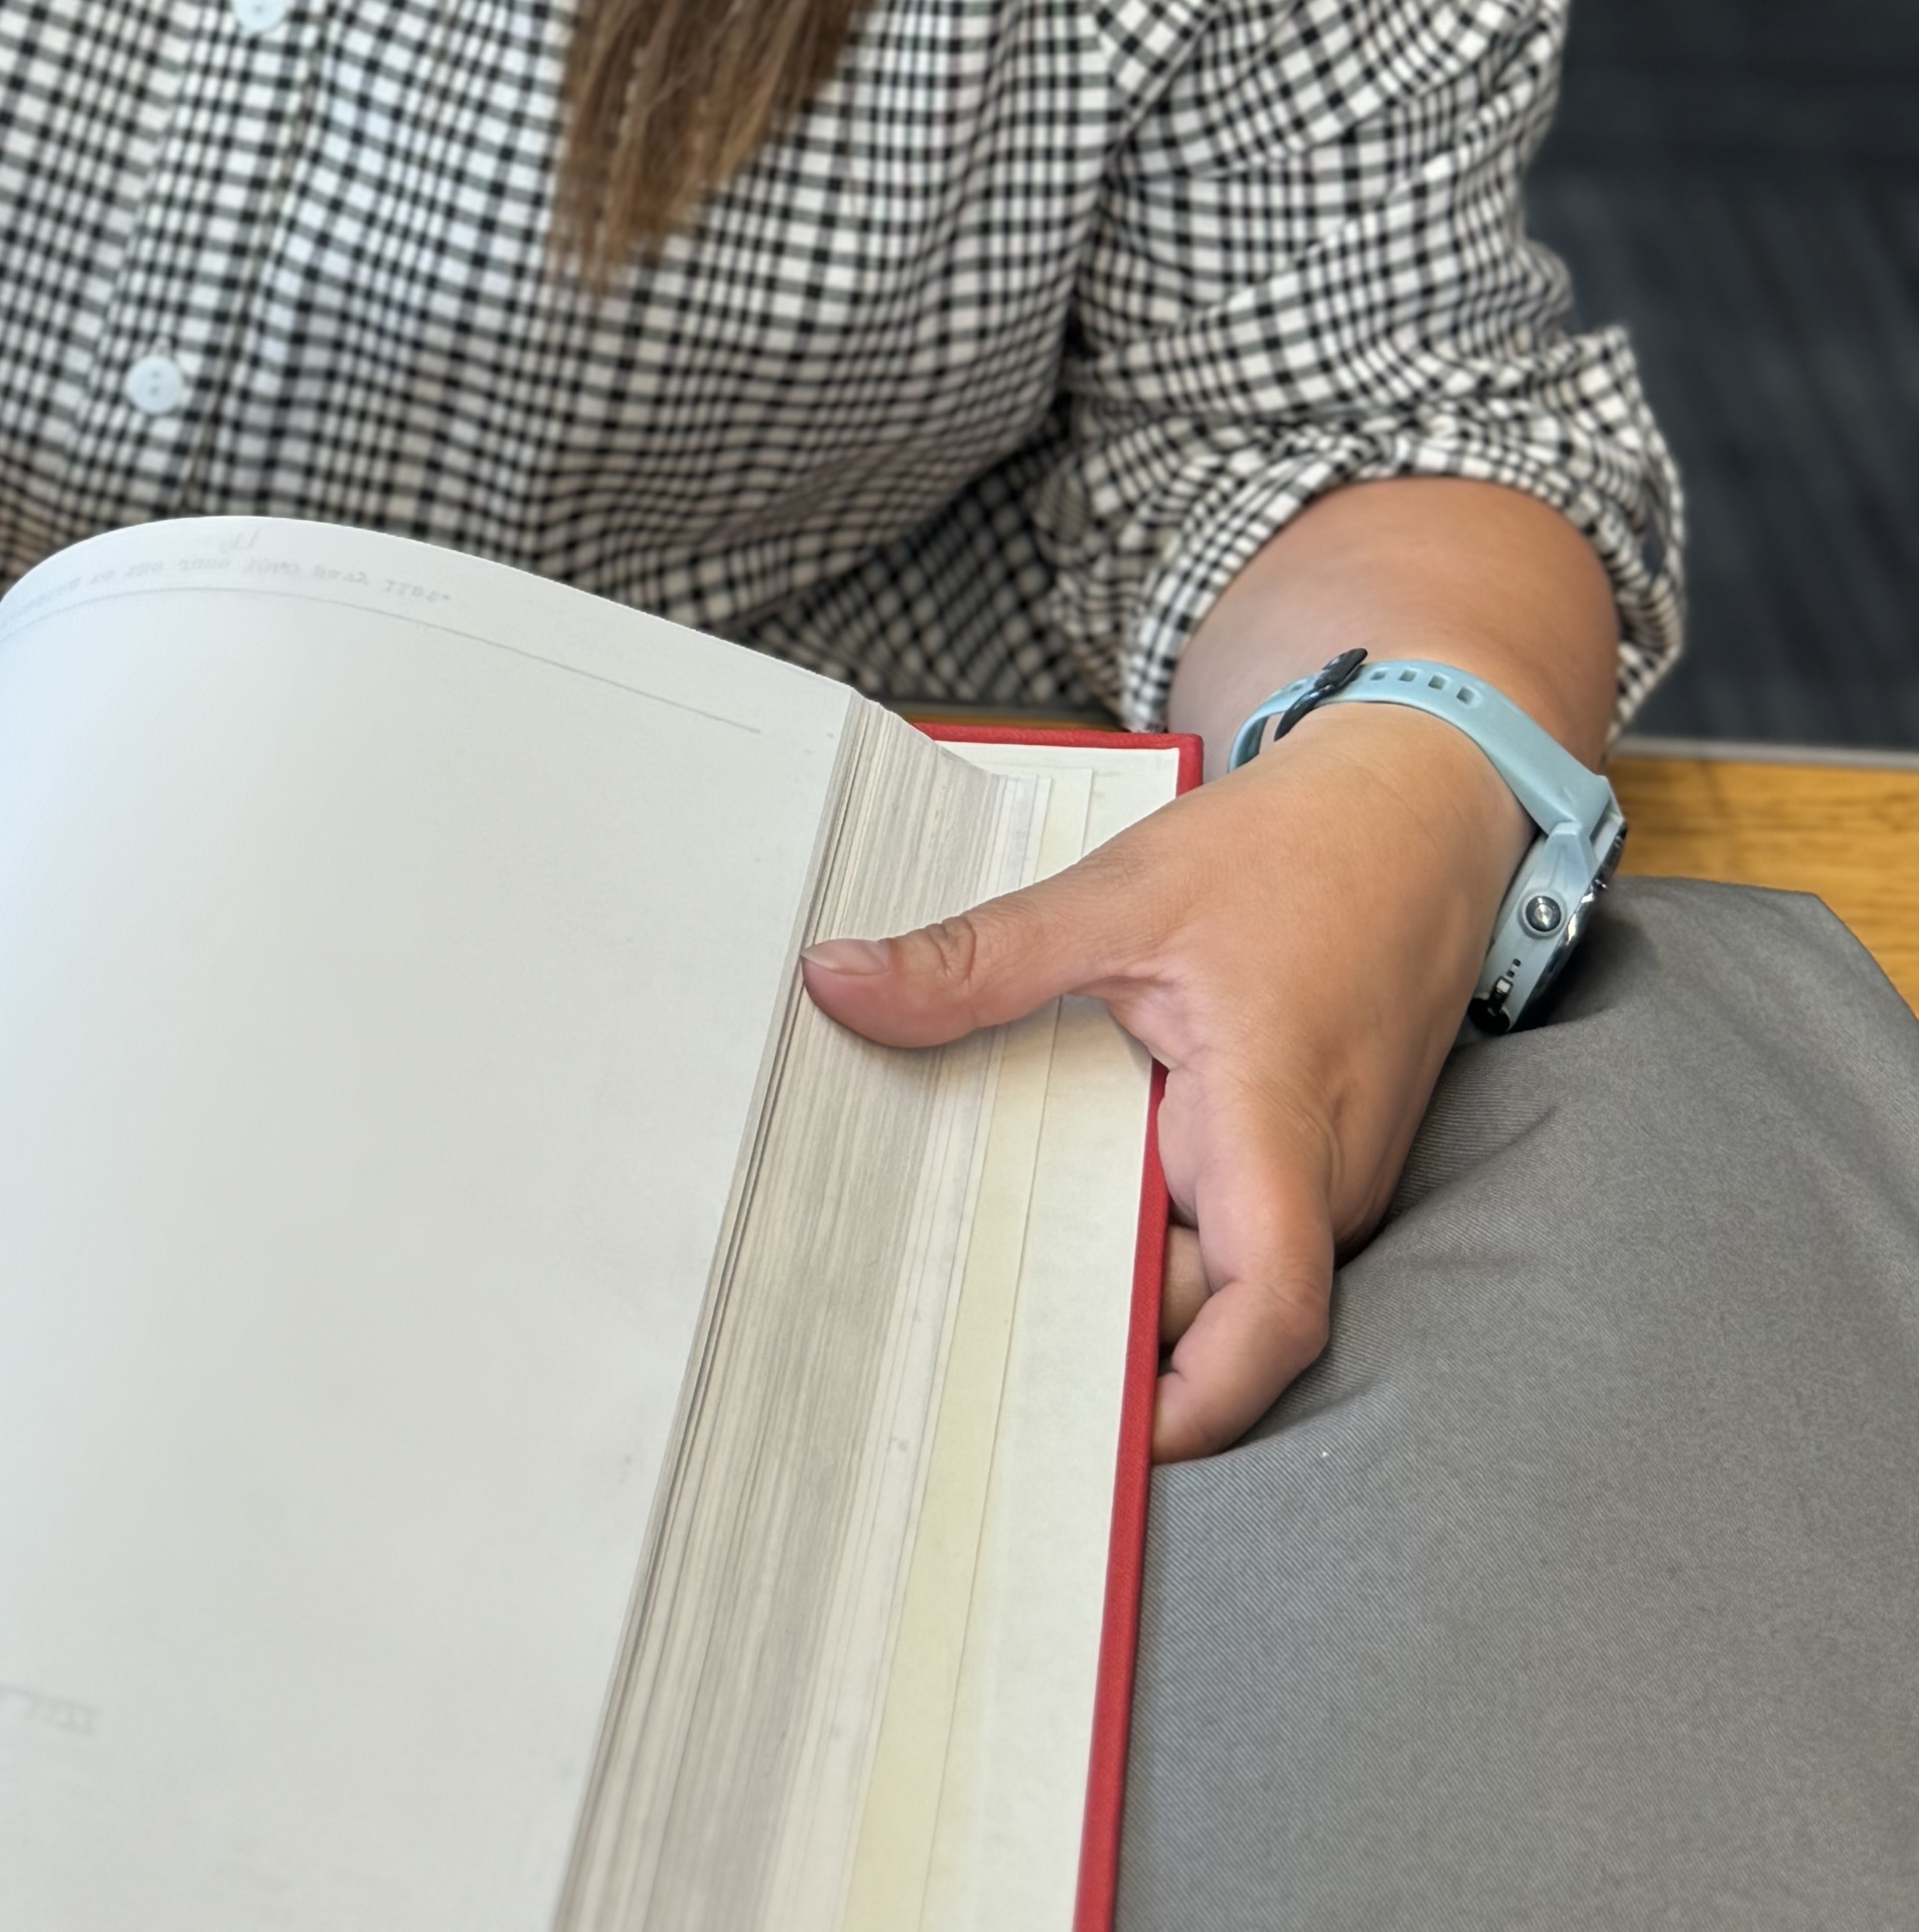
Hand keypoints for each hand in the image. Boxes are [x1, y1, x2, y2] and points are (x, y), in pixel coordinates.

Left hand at [801, 701, 1526, 1457]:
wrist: (1421, 811)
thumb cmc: (1299, 850)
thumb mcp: (1122, 891)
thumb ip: (982, 956)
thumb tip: (838, 983)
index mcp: (1279, 1126)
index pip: (1266, 1315)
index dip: (1197, 1403)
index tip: (1100, 1448)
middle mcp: (1312, 1177)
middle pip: (1203, 1304)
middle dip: (1100, 1341)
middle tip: (950, 1358)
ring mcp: (1315, 1173)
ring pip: (1205, 1264)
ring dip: (1112, 1271)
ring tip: (970, 1282)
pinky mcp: (1301, 1152)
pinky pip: (1220, 1218)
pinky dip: (1143, 1217)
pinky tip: (1050, 1192)